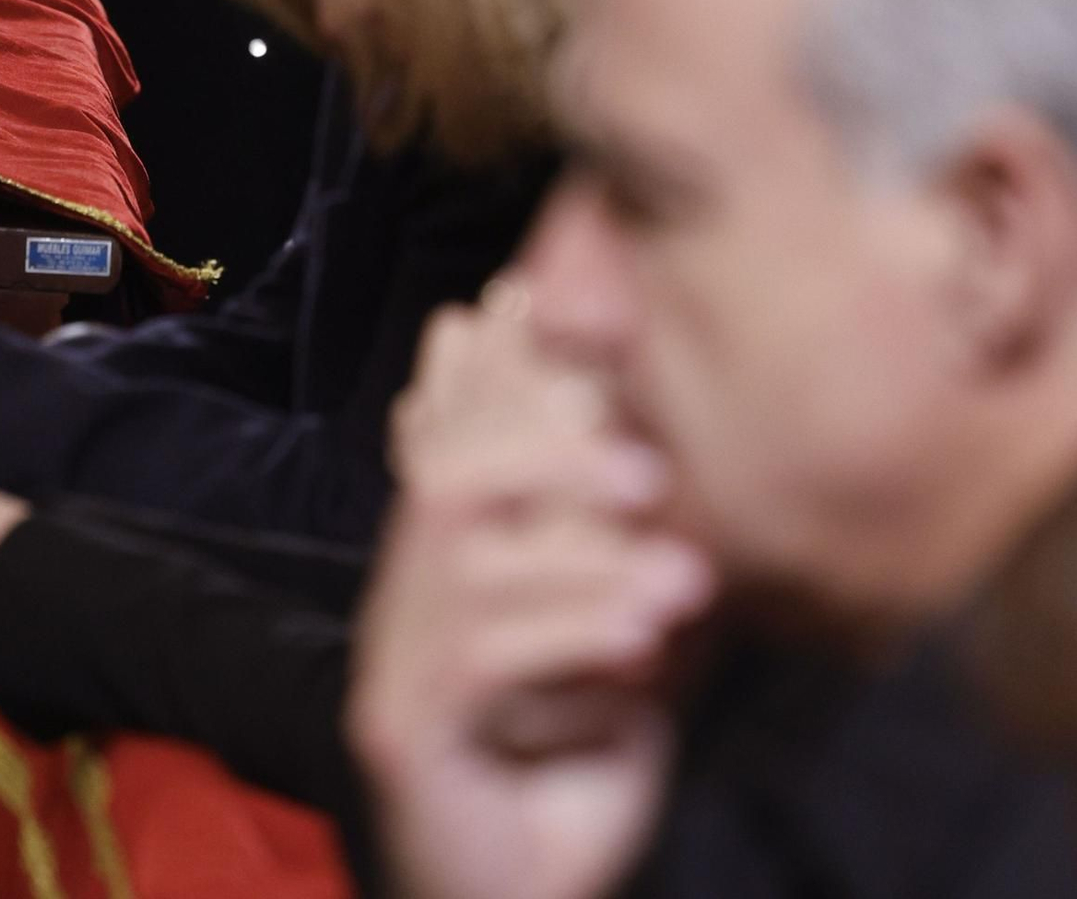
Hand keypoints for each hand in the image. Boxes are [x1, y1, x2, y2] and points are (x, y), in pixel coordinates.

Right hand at [348, 301, 714, 898]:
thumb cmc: (574, 779)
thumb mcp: (607, 646)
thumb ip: (609, 552)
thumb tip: (644, 442)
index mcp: (442, 572)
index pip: (447, 439)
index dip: (484, 367)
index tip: (523, 296)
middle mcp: (401, 606)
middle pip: (443, 477)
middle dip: (537, 445)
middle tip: (646, 471)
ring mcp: (392, 669)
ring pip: (464, 557)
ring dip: (582, 556)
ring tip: (684, 579)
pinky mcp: (405, 734)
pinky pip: (477, 654)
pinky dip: (566, 630)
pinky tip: (642, 640)